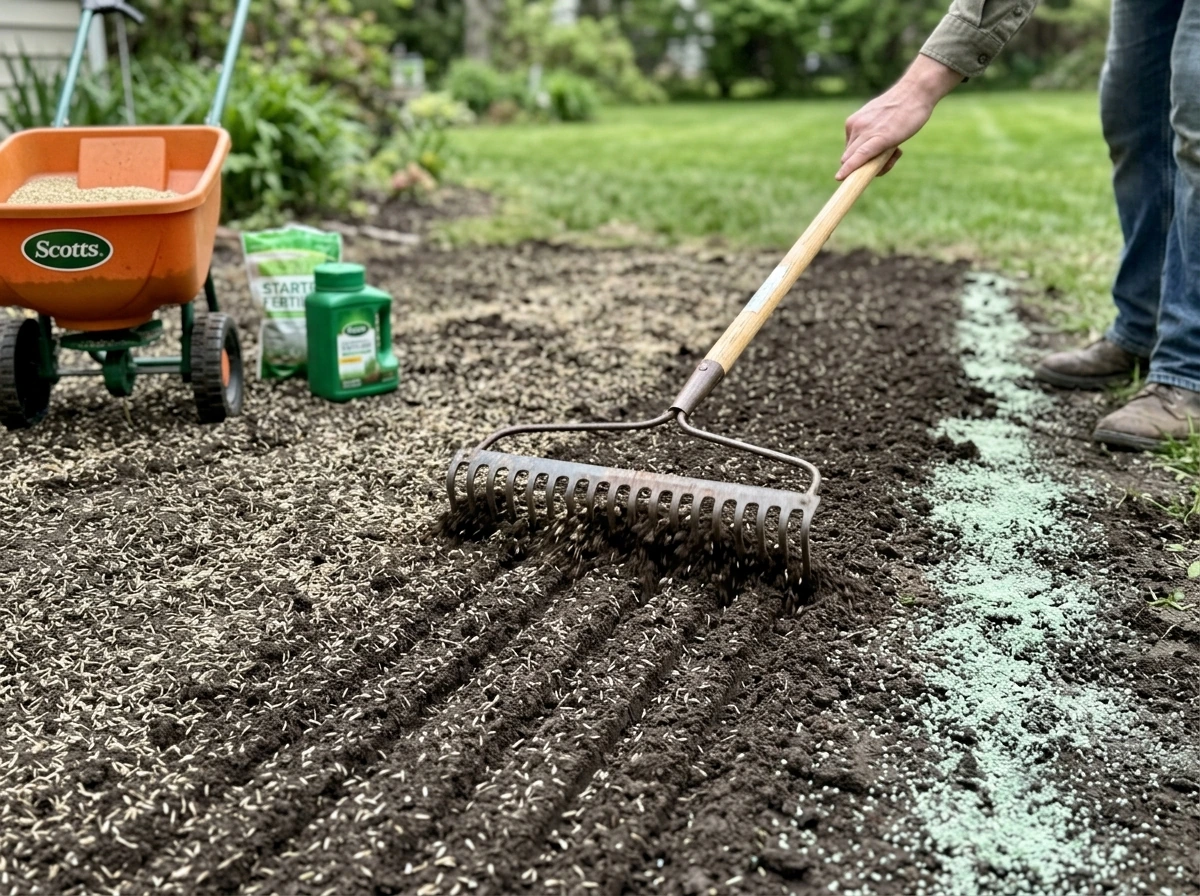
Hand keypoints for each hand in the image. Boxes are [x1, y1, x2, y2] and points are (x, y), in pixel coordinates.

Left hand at [835, 55, 962, 180]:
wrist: (916, 90)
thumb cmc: (902, 107)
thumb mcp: (880, 120)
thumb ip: (873, 135)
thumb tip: (879, 154)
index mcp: (854, 122)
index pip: (849, 150)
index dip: (858, 161)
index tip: (869, 163)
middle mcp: (855, 126)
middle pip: (851, 158)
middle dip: (864, 166)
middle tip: (891, 155)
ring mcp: (865, 131)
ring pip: (859, 161)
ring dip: (874, 167)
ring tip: (896, 151)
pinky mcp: (879, 138)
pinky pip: (861, 156)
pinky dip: (852, 167)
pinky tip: (842, 177)